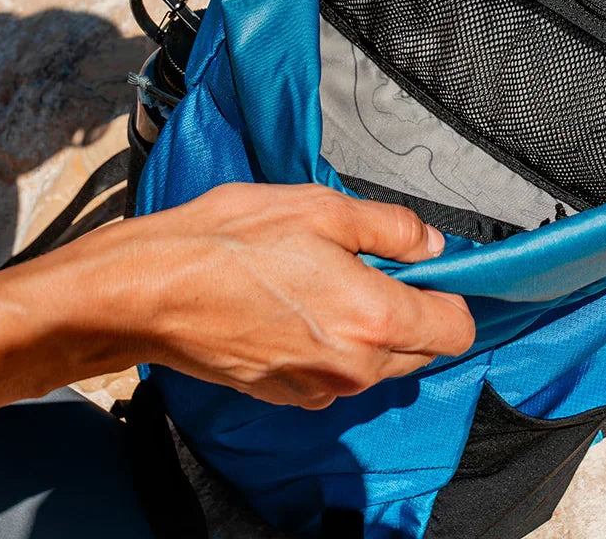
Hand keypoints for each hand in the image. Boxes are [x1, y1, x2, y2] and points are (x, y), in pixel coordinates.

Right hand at [123, 183, 474, 408]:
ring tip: (327, 279)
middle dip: (413, 311)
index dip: (452, 295)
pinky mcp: (286, 396)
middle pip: (422, 350)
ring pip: (379, 365)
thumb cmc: (232, 242)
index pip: (456, 330)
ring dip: (372, 329)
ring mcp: (318, 390)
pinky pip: (337, 375)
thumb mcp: (322, 208)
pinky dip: (334, 346)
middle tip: (373, 265)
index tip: (427, 269)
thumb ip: (390, 228)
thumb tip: (431, 244)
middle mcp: (353, 368)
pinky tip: (298, 306)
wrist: (149, 291)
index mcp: (373, 320)